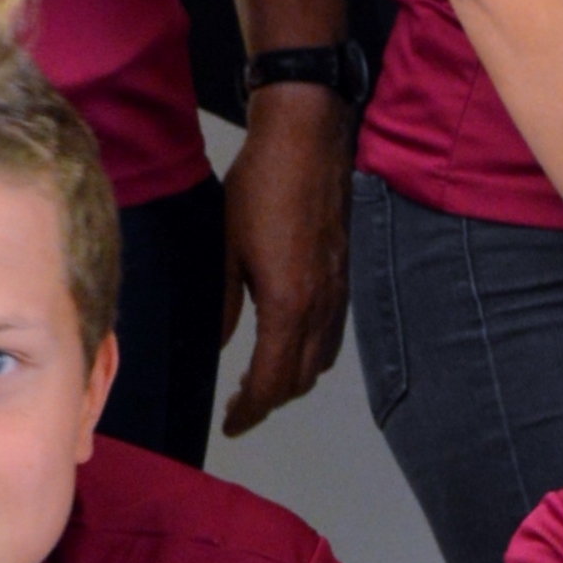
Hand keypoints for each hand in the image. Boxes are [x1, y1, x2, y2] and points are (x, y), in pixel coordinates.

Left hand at [218, 87, 352, 433]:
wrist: (309, 138)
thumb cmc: (261, 185)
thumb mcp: (225, 245)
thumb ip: (224, 303)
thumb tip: (218, 344)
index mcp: (288, 303)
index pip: (271, 380)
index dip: (250, 410)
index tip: (231, 423)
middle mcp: (320, 306)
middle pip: (299, 379)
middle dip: (269, 402)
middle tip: (238, 408)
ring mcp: (338, 292)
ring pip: (319, 361)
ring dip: (292, 381)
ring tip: (260, 382)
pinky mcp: (344, 276)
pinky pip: (332, 336)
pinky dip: (311, 355)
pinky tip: (289, 345)